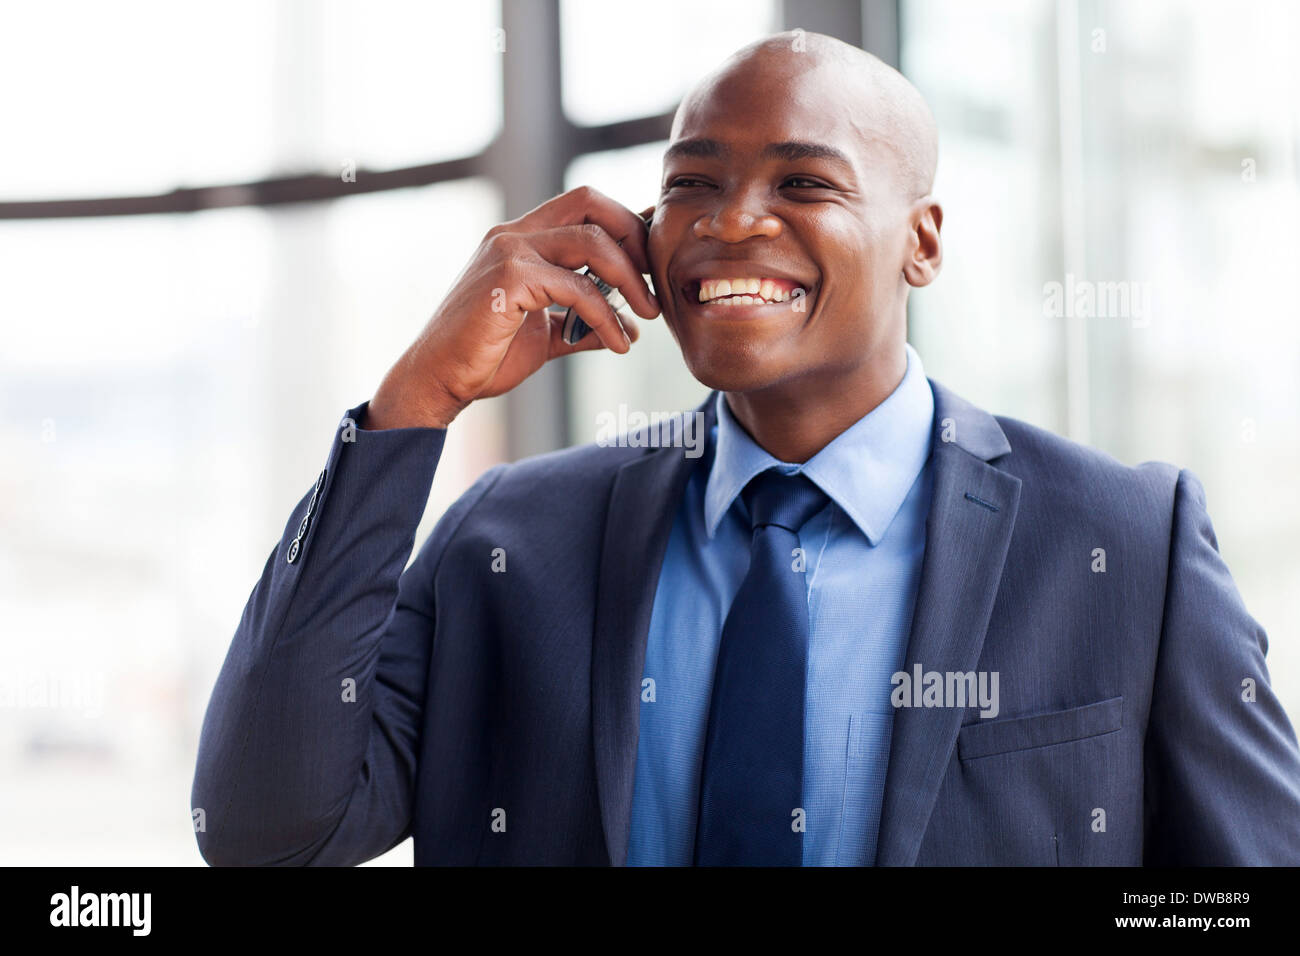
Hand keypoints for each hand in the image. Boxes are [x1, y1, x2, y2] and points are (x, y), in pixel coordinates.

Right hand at [366, 187, 659, 429]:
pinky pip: (577, 288)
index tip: (651, 264)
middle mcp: (513, 234)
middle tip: (654, 281)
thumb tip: (628, 329)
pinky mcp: (509, 278)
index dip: (625, 226)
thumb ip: (582, 324)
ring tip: (648, 315)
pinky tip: (619, 343)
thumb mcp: (545, 336)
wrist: (440, 380)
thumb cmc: (484, 357)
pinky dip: (606, 316)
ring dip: (630, 279)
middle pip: (590, 202)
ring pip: (591, 242)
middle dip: (633, 236)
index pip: (583, 206)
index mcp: (521, 238)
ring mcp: (509, 251)